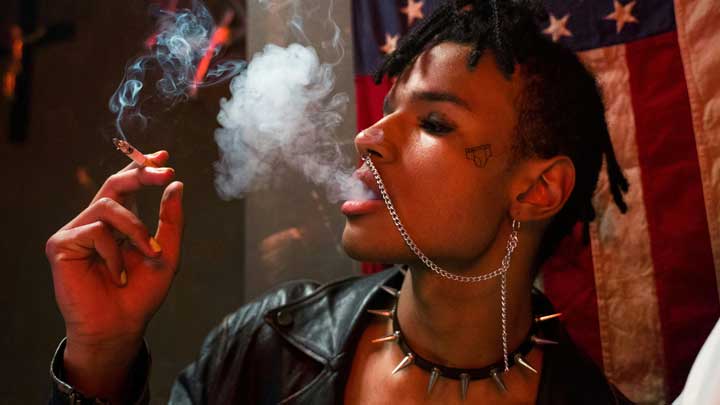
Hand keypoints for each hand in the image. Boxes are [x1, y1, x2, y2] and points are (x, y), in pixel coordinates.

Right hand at [45, 151, 183, 397]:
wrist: (122, 325)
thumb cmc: (142, 293)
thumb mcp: (167, 252)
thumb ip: (171, 220)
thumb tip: (177, 185)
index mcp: (117, 223)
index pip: (126, 186)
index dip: (141, 168)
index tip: (164, 157)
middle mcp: (94, 222)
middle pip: (114, 184)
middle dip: (143, 175)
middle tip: (166, 173)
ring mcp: (75, 232)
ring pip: (109, 207)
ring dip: (138, 231)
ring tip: (150, 256)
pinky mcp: (60, 244)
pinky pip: (95, 232)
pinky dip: (115, 254)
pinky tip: (117, 276)